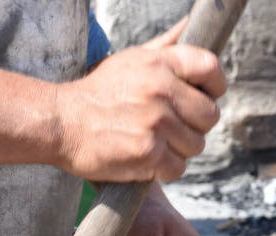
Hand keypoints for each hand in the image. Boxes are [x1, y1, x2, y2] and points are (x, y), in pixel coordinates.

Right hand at [54, 18, 226, 182]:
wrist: (60, 122)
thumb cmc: (100, 93)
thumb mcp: (130, 61)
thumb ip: (164, 47)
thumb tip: (189, 25)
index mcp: (158, 63)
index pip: (210, 67)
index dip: (215, 86)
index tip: (207, 96)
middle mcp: (159, 90)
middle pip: (210, 115)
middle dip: (196, 125)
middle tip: (173, 126)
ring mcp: (155, 123)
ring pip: (196, 144)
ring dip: (179, 149)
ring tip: (154, 141)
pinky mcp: (148, 153)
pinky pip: (179, 167)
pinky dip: (165, 169)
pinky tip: (147, 158)